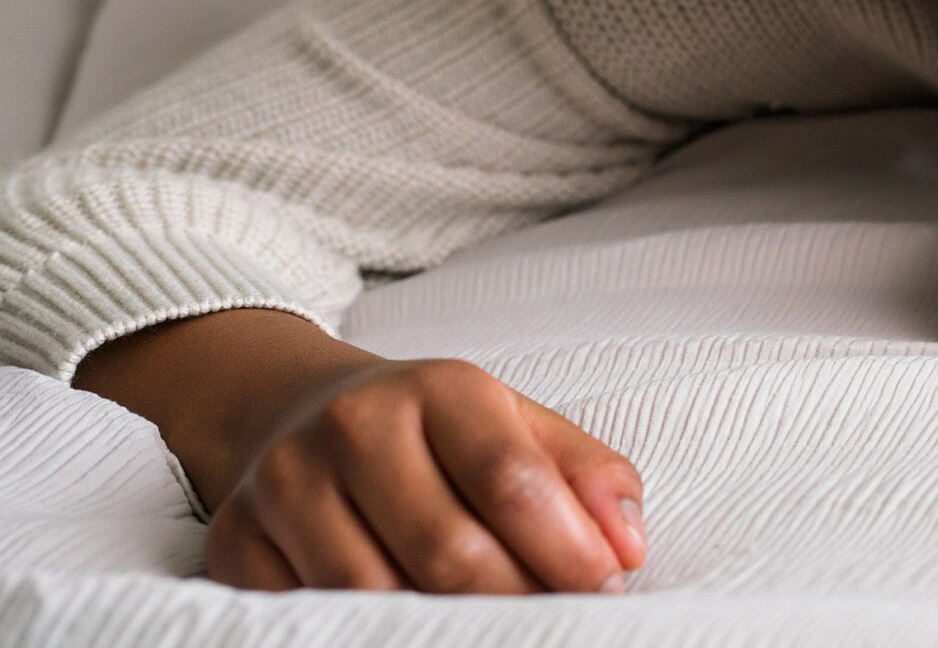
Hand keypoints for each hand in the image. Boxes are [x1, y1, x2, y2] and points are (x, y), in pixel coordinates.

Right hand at [76, 309, 644, 593]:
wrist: (292, 408)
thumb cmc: (431, 430)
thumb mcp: (518, 424)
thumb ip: (587, 477)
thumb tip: (627, 548)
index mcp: (441, 389)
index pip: (512, 478)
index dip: (566, 549)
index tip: (606, 590)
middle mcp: (355, 428)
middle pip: (447, 551)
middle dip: (511, 602)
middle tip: (550, 626)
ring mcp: (286, 486)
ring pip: (374, 596)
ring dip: (441, 628)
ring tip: (485, 630)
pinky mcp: (236, 544)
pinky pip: (309, 617)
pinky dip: (364, 632)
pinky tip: (407, 629)